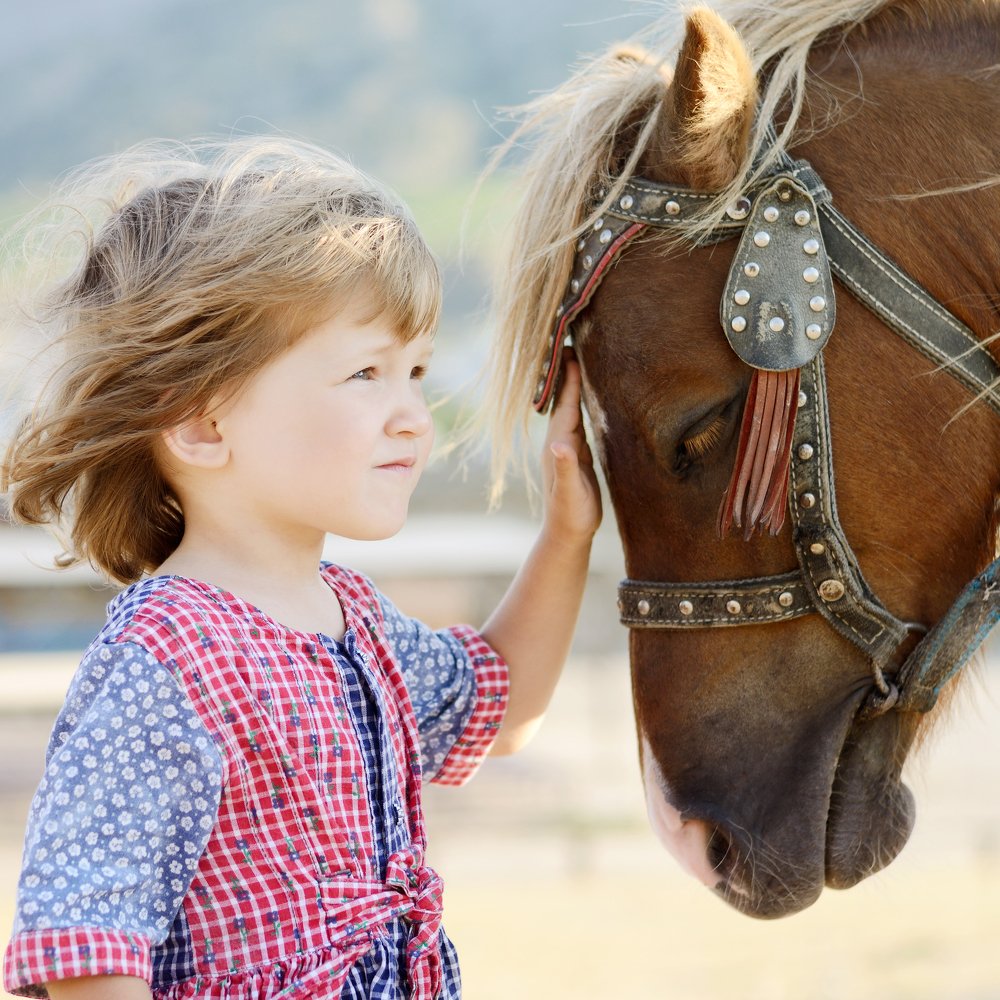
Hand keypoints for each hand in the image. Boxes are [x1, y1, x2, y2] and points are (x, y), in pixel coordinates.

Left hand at [541, 356, 601, 544]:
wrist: (567, 533)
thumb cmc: (571, 513)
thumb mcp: (569, 492)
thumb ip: (565, 468)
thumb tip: (559, 445)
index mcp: (560, 445)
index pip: (564, 405)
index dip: (569, 379)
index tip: (571, 351)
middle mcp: (560, 442)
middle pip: (564, 401)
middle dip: (568, 373)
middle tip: (572, 343)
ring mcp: (566, 447)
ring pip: (570, 408)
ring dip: (573, 385)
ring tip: (579, 361)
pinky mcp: (575, 455)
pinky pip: (578, 421)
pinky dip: (580, 404)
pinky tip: (586, 398)